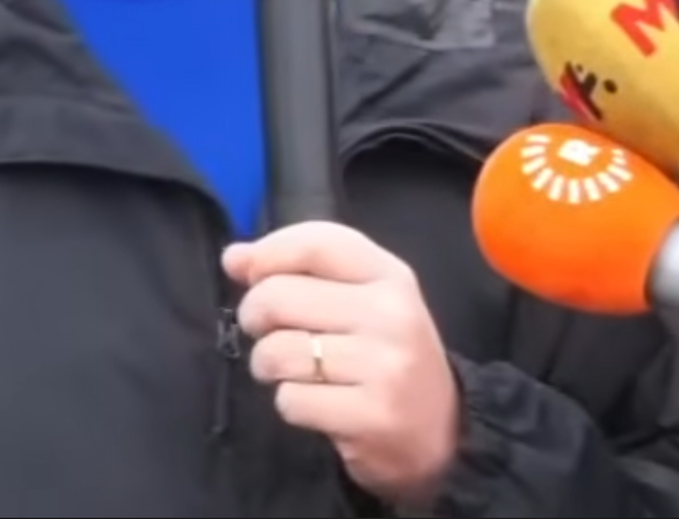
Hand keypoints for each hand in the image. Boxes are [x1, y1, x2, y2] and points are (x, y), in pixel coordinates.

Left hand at [223, 221, 458, 503]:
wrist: (444, 435)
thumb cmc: (387, 356)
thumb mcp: (360, 299)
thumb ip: (298, 269)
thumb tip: (234, 256)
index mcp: (389, 275)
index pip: (314, 242)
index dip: (267, 253)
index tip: (249, 272)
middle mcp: (390, 314)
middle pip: (279, 296)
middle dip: (254, 315)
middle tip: (265, 331)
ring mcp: (383, 367)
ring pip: (277, 351)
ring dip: (267, 365)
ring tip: (290, 371)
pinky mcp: (371, 417)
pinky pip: (290, 400)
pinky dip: (289, 403)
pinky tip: (314, 403)